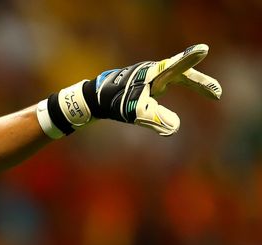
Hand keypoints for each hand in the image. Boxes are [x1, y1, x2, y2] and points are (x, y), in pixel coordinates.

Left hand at [37, 43, 221, 137]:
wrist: (92, 100)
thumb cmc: (113, 102)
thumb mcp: (134, 111)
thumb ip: (154, 118)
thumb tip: (175, 129)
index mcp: (152, 73)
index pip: (176, 66)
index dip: (189, 60)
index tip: (202, 50)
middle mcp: (152, 72)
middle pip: (183, 73)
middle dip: (201, 82)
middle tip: (218, 92)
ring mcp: (148, 78)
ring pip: (175, 79)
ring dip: (193, 84)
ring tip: (212, 93)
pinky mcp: (143, 86)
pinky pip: (165, 87)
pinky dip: (175, 94)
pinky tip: (174, 104)